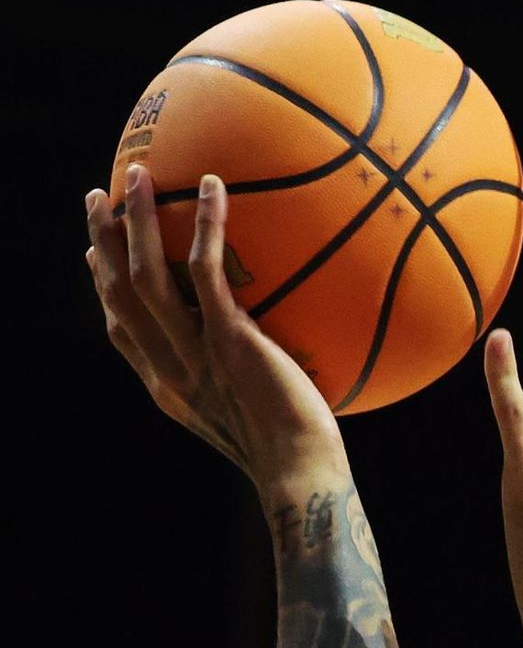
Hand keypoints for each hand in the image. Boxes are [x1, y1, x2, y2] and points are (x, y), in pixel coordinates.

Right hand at [85, 167, 345, 490]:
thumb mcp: (250, 418)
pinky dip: (206, 225)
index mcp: (168, 388)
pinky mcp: (229, 341)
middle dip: (102, 242)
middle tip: (98, 197)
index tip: (96, 256)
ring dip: (136, 221)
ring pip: (145, 277)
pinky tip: (213, 186)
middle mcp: (170, 370)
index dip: (104, 289)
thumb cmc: (292, 454)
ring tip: (138, 174)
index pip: (122, 331)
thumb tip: (258, 350)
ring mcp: (196, 354)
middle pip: (118, 295)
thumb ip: (237, 380)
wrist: (300, 473)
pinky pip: (206, 272)